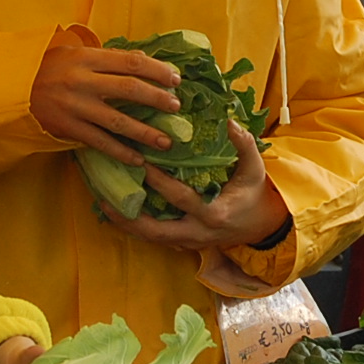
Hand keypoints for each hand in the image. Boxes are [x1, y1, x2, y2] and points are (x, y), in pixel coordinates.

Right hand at [31, 33, 182, 164]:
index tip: (175, 79)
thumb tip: (143, 61)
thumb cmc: (46, 68)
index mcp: (87, 58)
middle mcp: (83, 81)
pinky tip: (137, 159)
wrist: (9, 90)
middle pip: (130, 89)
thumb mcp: (73, 53)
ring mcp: (75, 107)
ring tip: (166, 141)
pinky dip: (120, 152)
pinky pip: (100, 142)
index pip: (131, 62)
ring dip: (145, 132)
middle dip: (158, 99)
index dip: (157, 71)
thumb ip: (106, 58)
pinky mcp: (68, 128)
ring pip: (118, 121)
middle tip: (176, 107)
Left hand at [101, 123, 289, 250]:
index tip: (141, 162)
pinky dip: (133, 225)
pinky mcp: (182, 243)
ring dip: (125, 223)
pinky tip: (115, 211)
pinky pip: (153, 237)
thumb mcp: (255, 168)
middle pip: (156, 230)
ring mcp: (188, 241)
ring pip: (150, 238)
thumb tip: (227, 120)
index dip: (159, 182)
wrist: (261, 226)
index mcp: (215, 213)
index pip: (181, 198)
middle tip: (105, 194)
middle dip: (129, 215)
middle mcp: (198, 232)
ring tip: (101, 203)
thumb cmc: (254, 193)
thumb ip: (244, 144)